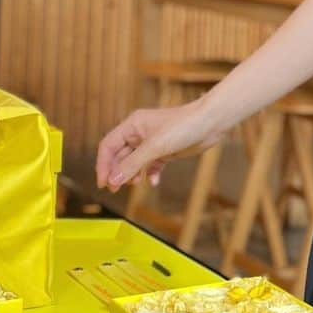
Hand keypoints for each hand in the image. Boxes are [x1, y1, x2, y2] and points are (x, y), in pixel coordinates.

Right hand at [95, 98, 224, 191]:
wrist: (210, 123)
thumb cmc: (183, 125)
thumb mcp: (155, 147)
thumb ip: (132, 164)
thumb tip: (113, 180)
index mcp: (133, 125)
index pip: (108, 145)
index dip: (103, 164)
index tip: (103, 183)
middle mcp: (140, 132)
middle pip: (119, 154)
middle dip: (117, 172)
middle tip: (115, 189)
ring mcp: (152, 142)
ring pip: (134, 161)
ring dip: (132, 174)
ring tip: (134, 185)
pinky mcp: (165, 150)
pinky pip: (150, 164)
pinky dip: (149, 173)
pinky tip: (153, 181)